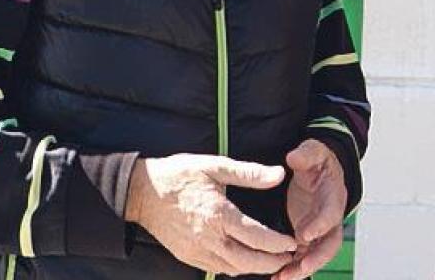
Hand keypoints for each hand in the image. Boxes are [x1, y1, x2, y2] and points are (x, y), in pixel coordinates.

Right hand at [125, 154, 294, 275]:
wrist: (141, 192)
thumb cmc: (179, 175)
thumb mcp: (215, 166)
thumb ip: (249, 173)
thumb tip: (279, 174)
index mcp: (218, 215)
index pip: (256, 237)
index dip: (278, 244)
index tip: (293, 243)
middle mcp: (208, 238)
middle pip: (247, 261)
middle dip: (271, 262)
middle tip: (289, 258)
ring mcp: (196, 250)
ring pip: (232, 269)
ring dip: (254, 268)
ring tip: (272, 261)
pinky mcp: (187, 255)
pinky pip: (216, 268)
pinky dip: (235, 268)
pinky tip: (245, 261)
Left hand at [273, 140, 346, 279]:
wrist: (320, 170)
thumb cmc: (318, 162)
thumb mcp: (313, 152)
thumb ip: (306, 154)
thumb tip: (293, 157)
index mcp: (333, 196)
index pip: (332, 213)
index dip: (321, 225)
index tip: (305, 235)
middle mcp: (330, 217)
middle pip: (330, 242)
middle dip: (316, 258)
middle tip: (300, 268)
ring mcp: (320, 229)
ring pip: (316, 254)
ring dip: (302, 269)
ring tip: (282, 278)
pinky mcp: (308, 236)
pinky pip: (303, 256)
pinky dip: (293, 268)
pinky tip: (277, 277)